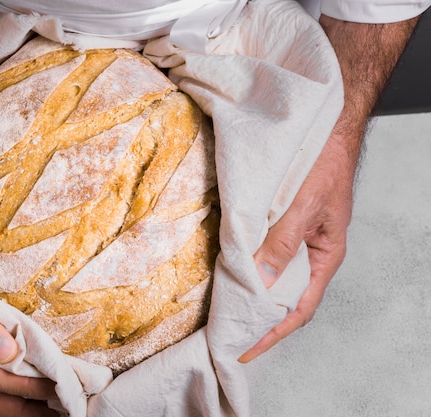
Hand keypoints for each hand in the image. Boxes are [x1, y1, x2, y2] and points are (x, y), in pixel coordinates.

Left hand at [239, 130, 355, 362]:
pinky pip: (259, 252)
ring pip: (268, 276)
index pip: (298, 309)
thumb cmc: (323, 166)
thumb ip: (283, 242)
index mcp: (323, 258)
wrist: (322, 129)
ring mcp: (291, 241)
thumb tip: (262, 281)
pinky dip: (243, 265)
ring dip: (247, 293)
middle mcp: (306, 255)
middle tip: (227, 336)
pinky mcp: (275, 225)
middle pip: (281, 298)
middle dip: (256, 319)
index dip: (272, 333)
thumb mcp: (305, 207)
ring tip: (222, 312)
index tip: (247, 349)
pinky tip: (225, 271)